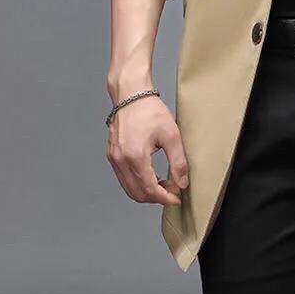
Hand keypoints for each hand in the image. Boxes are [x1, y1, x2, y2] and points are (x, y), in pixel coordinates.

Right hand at [106, 89, 188, 205]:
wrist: (131, 94)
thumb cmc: (150, 110)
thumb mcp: (171, 135)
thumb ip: (178, 162)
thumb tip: (182, 183)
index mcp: (135, 157)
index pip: (149, 189)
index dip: (165, 198)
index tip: (177, 198)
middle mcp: (121, 161)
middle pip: (137, 193)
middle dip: (157, 197)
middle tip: (173, 191)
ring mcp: (114, 159)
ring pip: (129, 188)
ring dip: (147, 192)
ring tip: (164, 184)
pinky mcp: (112, 155)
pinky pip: (124, 178)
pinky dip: (137, 183)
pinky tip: (151, 176)